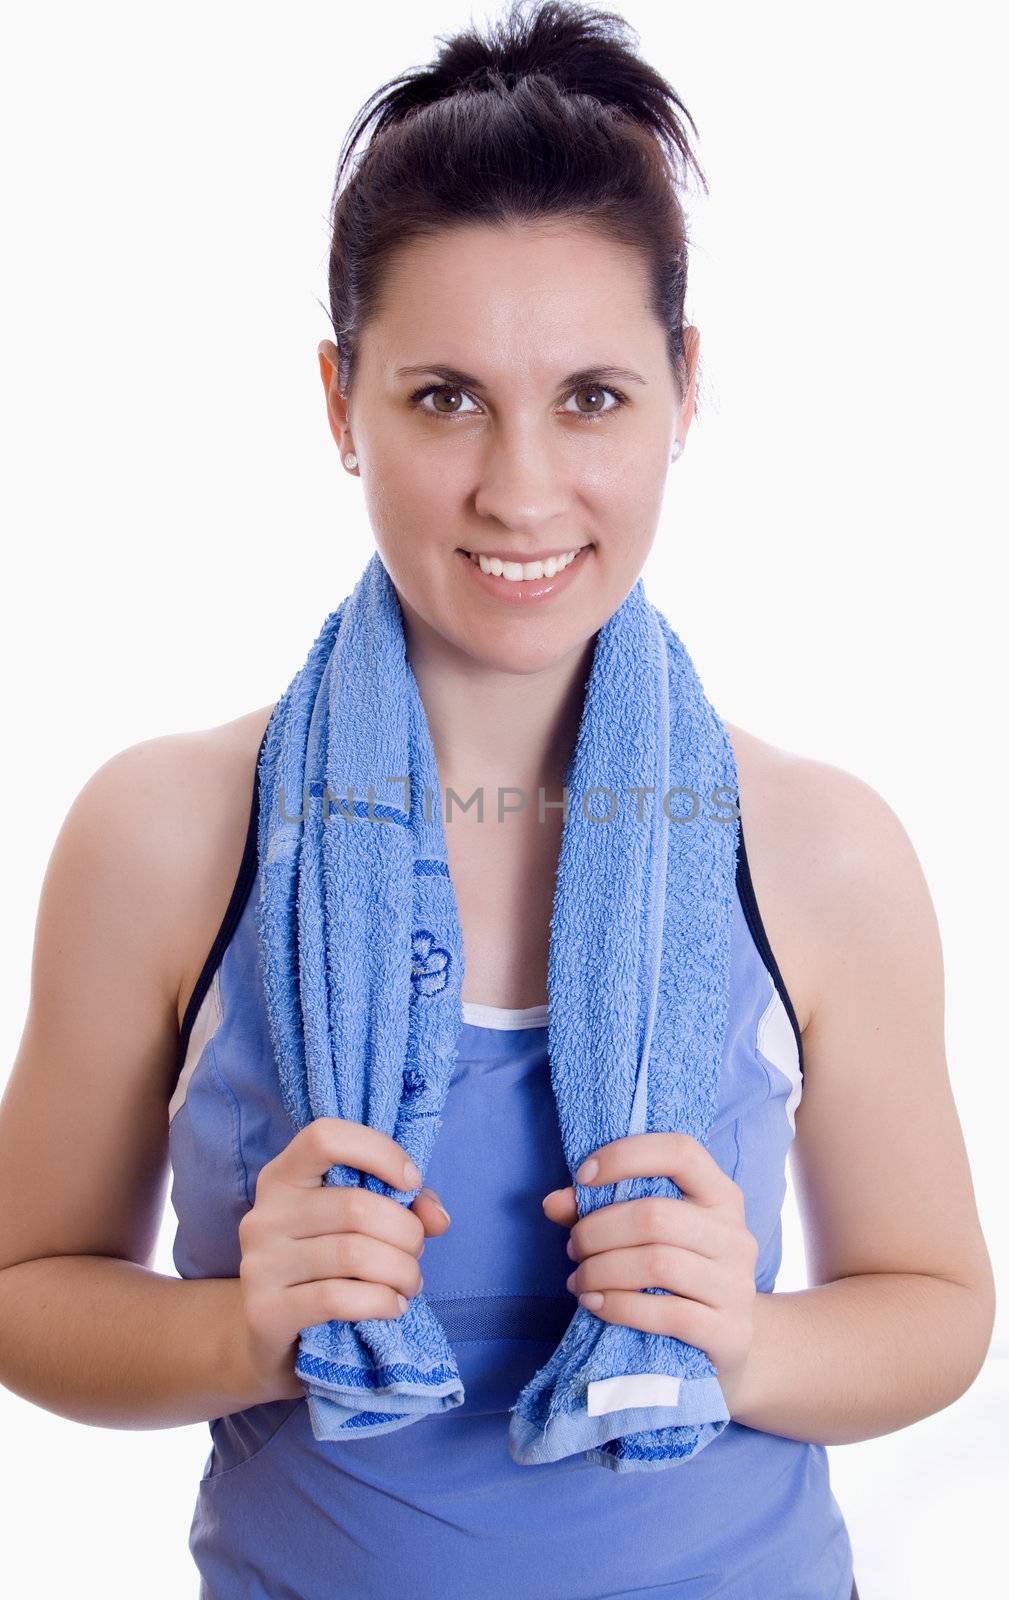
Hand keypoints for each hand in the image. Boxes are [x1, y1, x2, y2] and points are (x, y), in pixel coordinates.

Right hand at [232, 1118, 450, 1402]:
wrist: (269, 1340)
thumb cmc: (324, 1269)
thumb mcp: (360, 1227)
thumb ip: (404, 1208)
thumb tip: (438, 1216)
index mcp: (283, 1177)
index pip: (325, 1137)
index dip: (378, 1151)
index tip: (411, 1181)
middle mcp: (265, 1214)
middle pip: (356, 1205)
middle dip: (406, 1232)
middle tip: (417, 1253)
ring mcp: (260, 1263)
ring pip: (354, 1254)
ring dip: (401, 1271)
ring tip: (409, 1283)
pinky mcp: (265, 1311)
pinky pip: (338, 1298)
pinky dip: (380, 1301)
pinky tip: (393, 1307)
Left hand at [542, 1131, 757, 1397]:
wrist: (728, 1342)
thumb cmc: (677, 1275)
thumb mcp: (646, 1234)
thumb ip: (598, 1210)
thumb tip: (552, 1203)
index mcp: (720, 1195)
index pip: (680, 1152)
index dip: (626, 1156)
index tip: (583, 1177)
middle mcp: (735, 1234)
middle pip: (655, 1216)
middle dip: (598, 1230)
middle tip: (573, 1248)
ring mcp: (737, 1284)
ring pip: (658, 1263)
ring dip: (602, 1270)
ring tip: (579, 1279)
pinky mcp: (730, 1331)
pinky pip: (668, 1314)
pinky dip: (619, 1306)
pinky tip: (594, 1304)